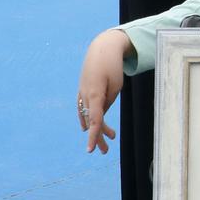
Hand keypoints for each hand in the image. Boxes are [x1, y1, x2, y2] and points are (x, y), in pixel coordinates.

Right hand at [76, 28, 131, 152]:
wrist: (102, 47)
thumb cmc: (112, 66)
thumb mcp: (116, 85)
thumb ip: (108, 101)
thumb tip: (101, 114)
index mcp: (94, 94)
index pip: (95, 120)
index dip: (94, 136)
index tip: (91, 150)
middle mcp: (85, 95)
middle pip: (91, 121)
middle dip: (98, 136)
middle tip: (105, 151)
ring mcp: (82, 92)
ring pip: (87, 115)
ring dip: (97, 127)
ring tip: (111, 137)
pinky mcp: (83, 89)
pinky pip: (84, 108)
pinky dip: (87, 118)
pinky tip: (88, 127)